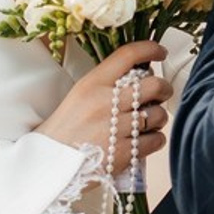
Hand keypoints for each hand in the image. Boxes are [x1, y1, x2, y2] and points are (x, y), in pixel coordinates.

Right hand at [36, 40, 172, 174]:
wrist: (49, 163)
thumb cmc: (65, 130)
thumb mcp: (79, 95)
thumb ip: (107, 84)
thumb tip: (140, 77)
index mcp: (93, 84)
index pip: (128, 55)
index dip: (150, 49)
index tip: (159, 52)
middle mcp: (105, 102)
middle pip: (154, 85)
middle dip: (163, 88)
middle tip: (160, 93)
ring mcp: (115, 127)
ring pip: (158, 114)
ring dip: (158, 118)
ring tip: (146, 122)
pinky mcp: (122, 152)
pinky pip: (156, 140)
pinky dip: (154, 140)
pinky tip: (143, 140)